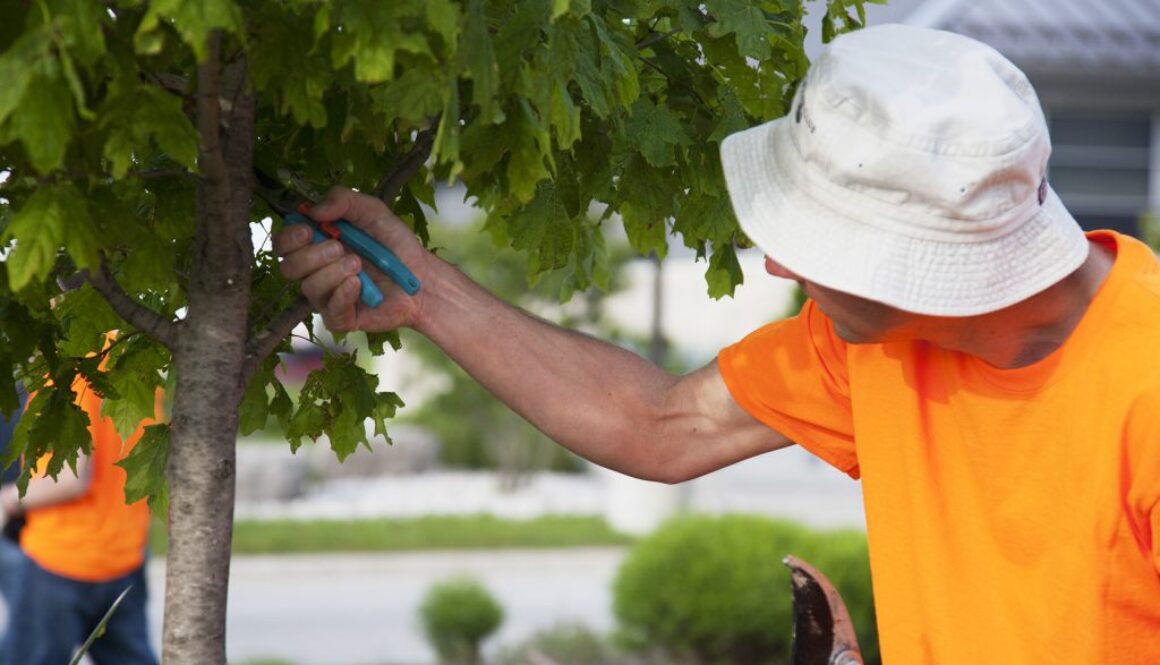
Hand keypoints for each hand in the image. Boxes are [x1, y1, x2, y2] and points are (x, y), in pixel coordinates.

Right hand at [274, 187, 428, 332]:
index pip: (283, 244)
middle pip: (289, 267)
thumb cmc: (395, 244)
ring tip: (359, 264)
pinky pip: (329, 310)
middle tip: (339, 248)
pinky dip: (343, 293)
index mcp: (316, 244)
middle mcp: (316, 271)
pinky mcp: (342, 318)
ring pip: (309, 288)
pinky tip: (360, 284)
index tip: (309, 230)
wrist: (422, 277)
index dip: (289, 237)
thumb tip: (313, 210)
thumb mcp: (372, 211)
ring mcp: (327, 296)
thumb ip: (343, 200)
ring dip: (333, 272)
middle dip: (311, 255)